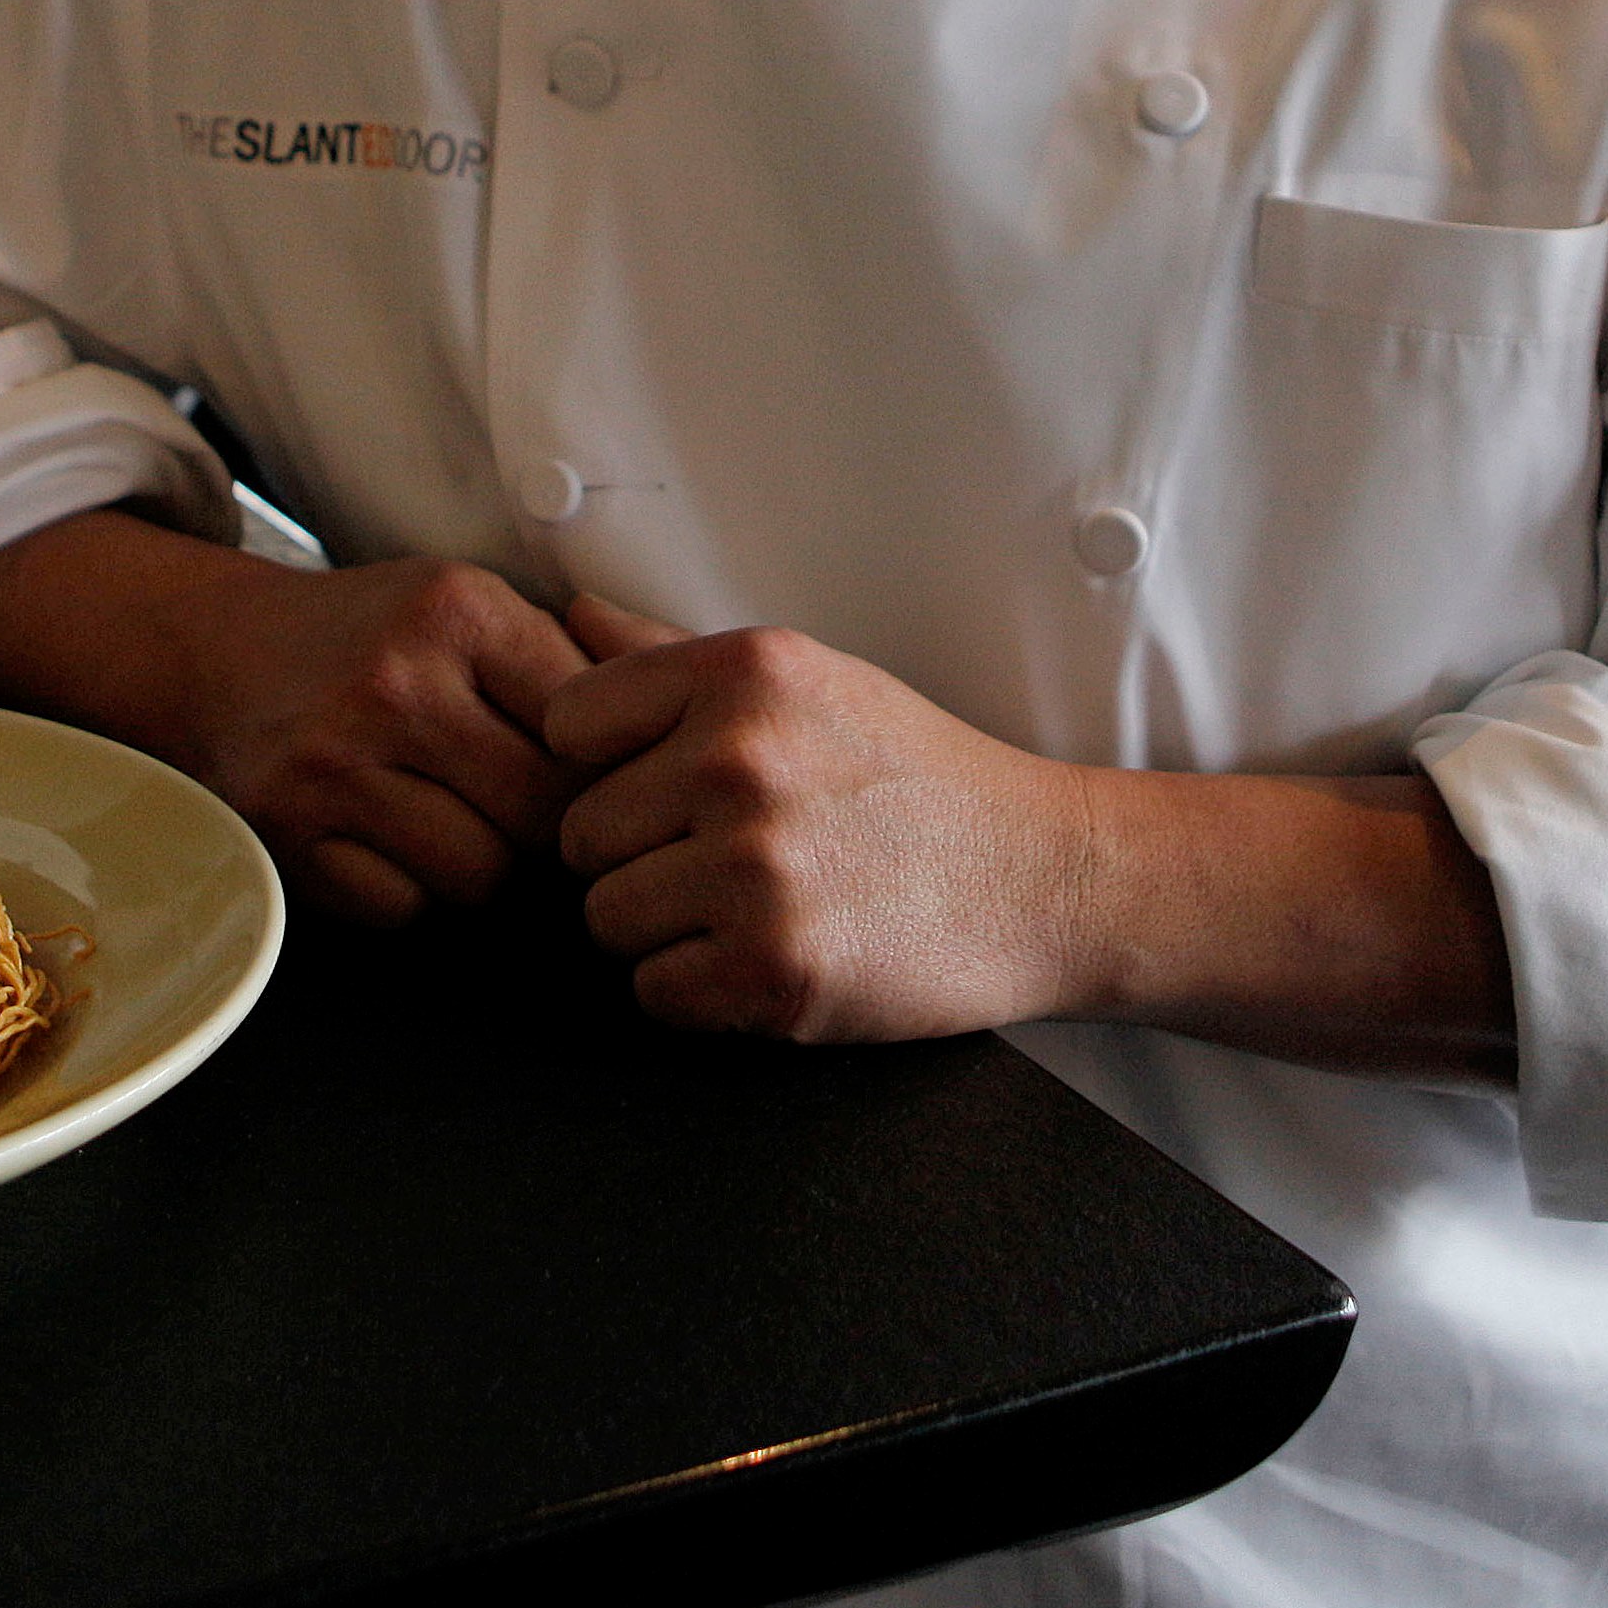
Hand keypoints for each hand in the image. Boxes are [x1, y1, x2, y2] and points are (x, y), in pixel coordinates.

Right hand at [168, 552, 590, 925]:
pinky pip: (403, 909)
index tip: (593, 777)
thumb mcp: (469, 603)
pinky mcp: (289, 835)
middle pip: (543, 815)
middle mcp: (392, 683)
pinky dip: (411, 890)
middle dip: (551, 828)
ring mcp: (332, 765)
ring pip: (480, 874)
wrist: (216, 650)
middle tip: (530, 812)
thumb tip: (681, 736)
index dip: (603, 769)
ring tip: (456, 818)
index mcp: (456, 611)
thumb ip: (573, 659)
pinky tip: (390, 839)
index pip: (586, 729)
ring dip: (483, 863)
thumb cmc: (371, 635)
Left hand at [543, 595, 1074, 1040]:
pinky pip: (654, 992)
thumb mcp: (807, 681)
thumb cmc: (912, 777)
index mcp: (743, 672)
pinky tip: (767, 958)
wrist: (1040, 878)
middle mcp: (740, 759)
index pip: (567, 723)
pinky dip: (700, 993)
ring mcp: (756, 867)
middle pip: (579, 834)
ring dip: (663, 930)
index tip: (663, 789)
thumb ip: (675, 656)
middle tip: (726, 860)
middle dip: (637, 857)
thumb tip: (570, 614)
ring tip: (750, 908)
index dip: (603, 767)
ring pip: (605, 919)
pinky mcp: (774, 969)